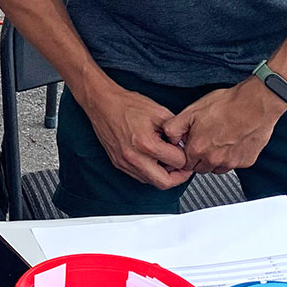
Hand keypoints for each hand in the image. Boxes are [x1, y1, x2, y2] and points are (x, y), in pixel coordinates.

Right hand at [78, 81, 192, 189]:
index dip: (185, 156)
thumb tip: (185, 142)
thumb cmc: (127, 104)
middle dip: (178, 176)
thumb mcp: (159, 111)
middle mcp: (134, 157)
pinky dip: (150, 172)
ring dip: (163, 175)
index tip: (184, 151)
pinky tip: (153, 160)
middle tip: (183, 168)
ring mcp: (124, 163)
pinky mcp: (118, 164)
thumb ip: (176, 130)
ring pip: (151, 182)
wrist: (102, 103)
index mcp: (146, 143)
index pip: (176, 162)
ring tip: (167, 161)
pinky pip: (139, 177)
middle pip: (164, 182)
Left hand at [162, 78, 286, 174]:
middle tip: (205, 140)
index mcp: (198, 149)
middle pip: (200, 168)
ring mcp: (231, 163)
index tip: (191, 145)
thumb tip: (169, 137)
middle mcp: (214, 160)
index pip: (185, 163)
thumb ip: (174, 127)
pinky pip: (234, 164)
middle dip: (199, 157)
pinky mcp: (246, 162)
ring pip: (216, 168)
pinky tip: (232, 140)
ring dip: (214, 159)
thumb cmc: (226, 105)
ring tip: (219, 139)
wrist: (255, 104)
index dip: (187, 153)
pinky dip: (231, 156)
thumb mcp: (192, 110)